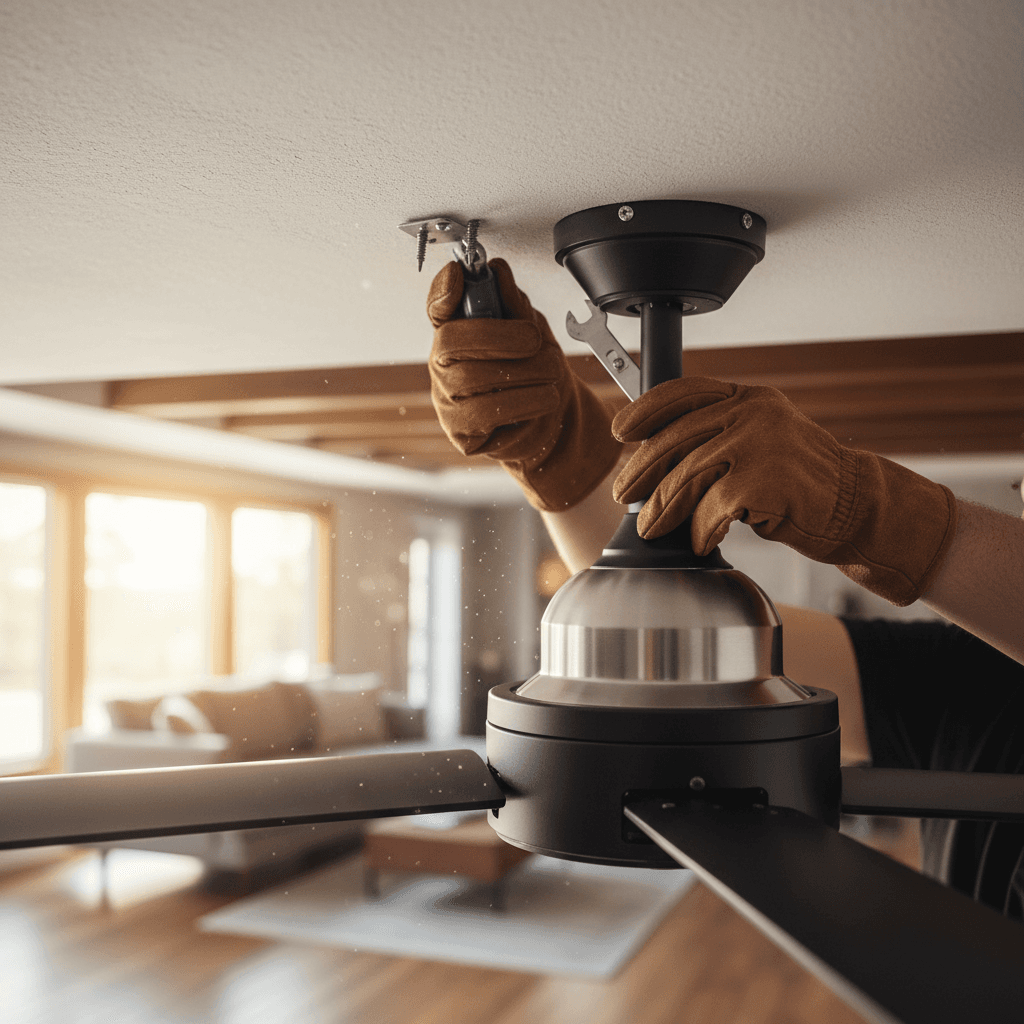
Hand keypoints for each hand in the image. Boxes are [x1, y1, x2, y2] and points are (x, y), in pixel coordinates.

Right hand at [428, 258, 621, 511]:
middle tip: (532, 340)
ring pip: (471, 377)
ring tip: (550, 370)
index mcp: (457, 333)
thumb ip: (514, 304)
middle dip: (498, 335)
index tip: (458, 276)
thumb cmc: (536, 373)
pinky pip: (485, 413)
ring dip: (522, 371)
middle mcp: (444, 364)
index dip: (442, 291)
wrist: (554, 421)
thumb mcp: (532, 331)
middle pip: (450, 341)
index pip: (437, 307)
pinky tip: (543, 397)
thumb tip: (497, 270)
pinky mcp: (461, 431)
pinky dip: (524, 401)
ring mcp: (448, 399)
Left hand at [612, 376, 957, 605]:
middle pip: (674, 439)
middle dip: (642, 471)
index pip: (683, 391)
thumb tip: (654, 459)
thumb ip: (718, 437)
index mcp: (747, 398)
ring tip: (651, 528)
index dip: (644, 411)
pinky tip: (702, 542)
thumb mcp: (761, 441)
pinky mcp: (762, 480)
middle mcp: (751, 412)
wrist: (856, 507)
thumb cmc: (801, 482)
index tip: (621, 432)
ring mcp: (757, 443)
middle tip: (624, 495)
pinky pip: (711, 510)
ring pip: (686, 477)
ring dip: (663, 509)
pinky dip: (701, 532)